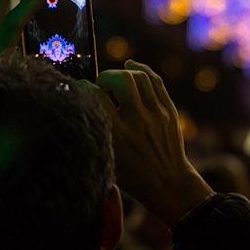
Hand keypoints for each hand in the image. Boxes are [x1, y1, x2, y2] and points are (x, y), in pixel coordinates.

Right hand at [95, 60, 212, 226]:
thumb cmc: (131, 174)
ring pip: (139, 77)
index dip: (84, 88)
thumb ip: (95, 131)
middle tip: (101, 85)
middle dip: (105, 76)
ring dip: (122, 73)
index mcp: (118, 136)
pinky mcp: (169, 111)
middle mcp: (138, 122)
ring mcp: (157, 115)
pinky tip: (130, 67)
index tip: (80, 88)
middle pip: (120, 80)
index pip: (96, 97)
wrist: (167, 182)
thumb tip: (81, 101)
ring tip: (115, 80)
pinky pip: (156, 80)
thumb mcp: (106, 157)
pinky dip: (141, 69)